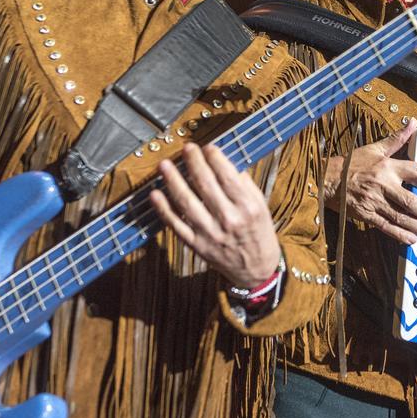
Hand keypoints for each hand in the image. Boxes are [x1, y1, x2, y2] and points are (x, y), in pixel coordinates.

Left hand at [150, 143, 281, 288]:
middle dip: (193, 162)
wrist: (256, 270)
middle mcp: (229, 219)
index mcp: (247, 207)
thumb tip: (223, 163)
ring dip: (173, 181)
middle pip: (205, 184)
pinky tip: (156, 194)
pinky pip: (176, 224)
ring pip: (186, 202)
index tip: (207, 147)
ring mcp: (210, 233)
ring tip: (165, 165)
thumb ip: (244, 185)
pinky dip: (163, 209)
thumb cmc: (259, 234)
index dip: (214, 158)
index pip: (227, 176)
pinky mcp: (196, 244)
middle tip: (186, 148)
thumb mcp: (260, 207)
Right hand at [324, 119, 416, 244]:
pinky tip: (412, 239)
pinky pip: (387, 227)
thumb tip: (412, 123)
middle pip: (411, 201)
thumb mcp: (375, 149)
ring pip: (401, 217)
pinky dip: (401, 235)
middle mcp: (384, 185)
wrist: (327, 179)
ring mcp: (375, 202)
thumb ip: (397, 139)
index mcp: (388, 167)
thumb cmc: (352, 163)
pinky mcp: (367, 215)